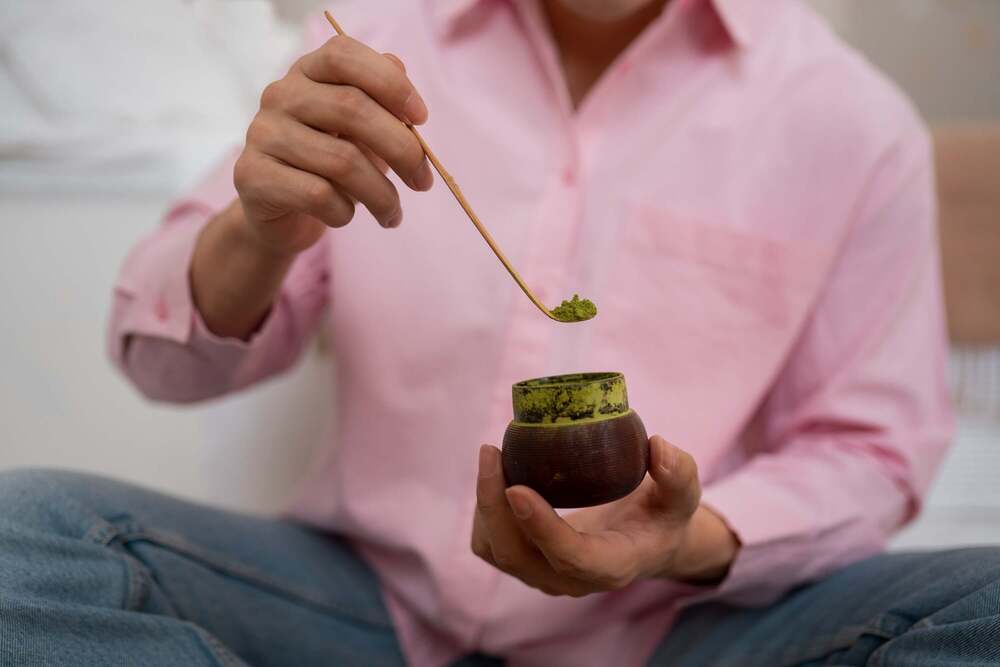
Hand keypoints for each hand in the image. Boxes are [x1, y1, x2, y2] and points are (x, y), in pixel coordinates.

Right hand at [234, 35, 433, 255]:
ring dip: (381, 195)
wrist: (280, 216)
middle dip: (402, 150)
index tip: (421, 119)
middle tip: (423, 182)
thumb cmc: (330, 167)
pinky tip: (345, 216)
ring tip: (392, 214)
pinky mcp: (252, 176)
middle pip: (352, 108)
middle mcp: (279, 94)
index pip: (344, 55)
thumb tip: (399, 68)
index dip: (390, 83)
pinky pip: (318, 195)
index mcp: (307, 72)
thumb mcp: (362, 133)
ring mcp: (262, 133)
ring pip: (341, 161)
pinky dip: (344, 212)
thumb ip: (381, 100)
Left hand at [471, 436, 738, 596]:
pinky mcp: (526, 561)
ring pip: (496, 550)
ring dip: (485, 506)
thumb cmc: (663, 514)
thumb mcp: (683, 495)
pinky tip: (496, 472)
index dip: (541, 527)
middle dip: (494, 506)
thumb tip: (657, 446)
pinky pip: (489, 544)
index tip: (516, 486)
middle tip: (492, 451)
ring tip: (492, 456)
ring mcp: (544, 575)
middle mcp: (572, 579)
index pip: (571, 556)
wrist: (645, 540)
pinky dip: (484, 510)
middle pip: (517, 556)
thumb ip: (678, 474)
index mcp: (613, 565)